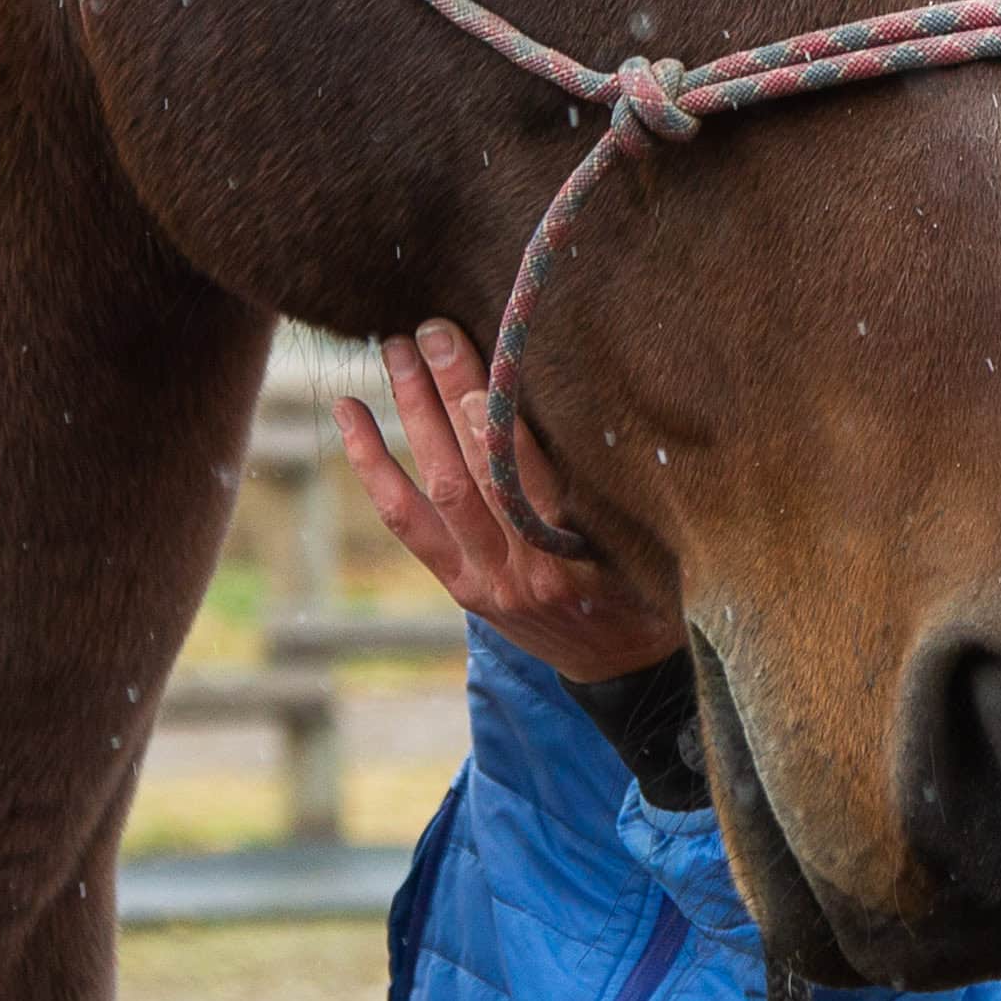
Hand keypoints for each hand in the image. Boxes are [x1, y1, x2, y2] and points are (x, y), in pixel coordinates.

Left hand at [335, 319, 685, 683]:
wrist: (619, 669)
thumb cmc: (646, 589)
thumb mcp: (649, 545)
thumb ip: (613, 491)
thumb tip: (591, 402)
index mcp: (573, 560)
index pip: (530, 485)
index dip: (503, 432)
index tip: (487, 375)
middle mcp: (520, 571)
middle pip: (473, 475)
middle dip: (451, 396)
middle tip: (432, 331)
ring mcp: (480, 579)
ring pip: (434, 488)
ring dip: (412, 413)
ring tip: (395, 349)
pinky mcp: (457, 581)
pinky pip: (405, 519)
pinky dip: (373, 465)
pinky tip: (350, 413)